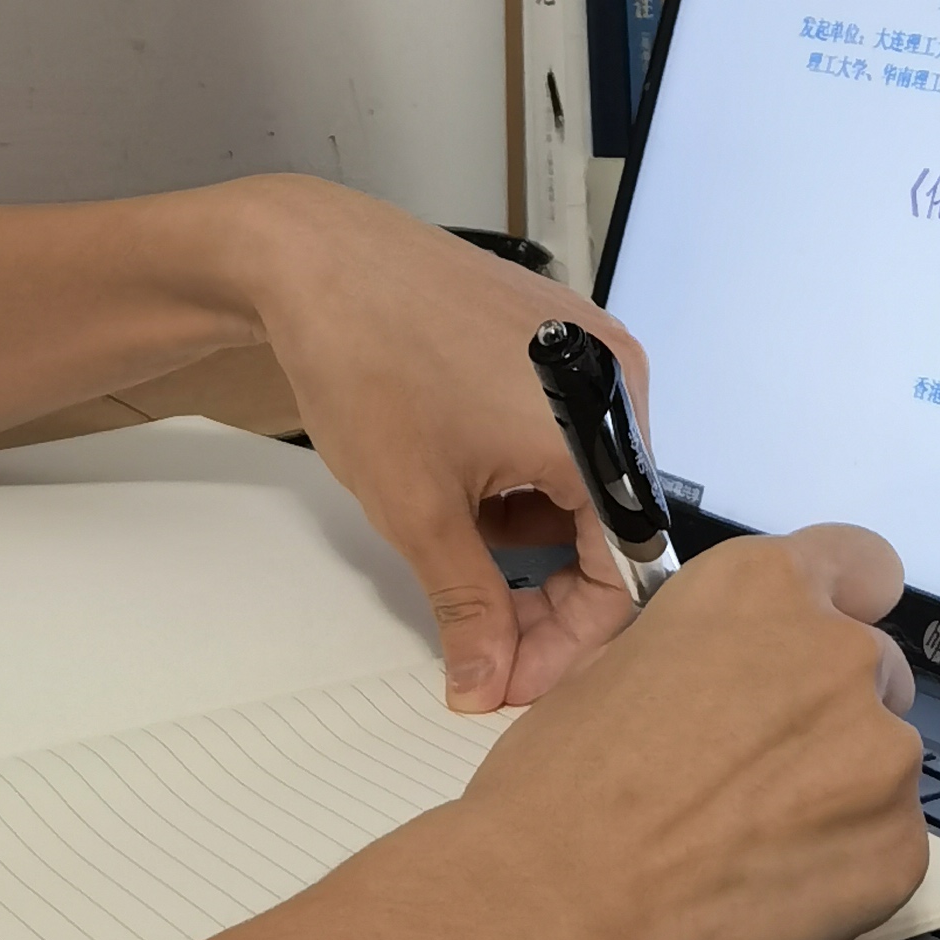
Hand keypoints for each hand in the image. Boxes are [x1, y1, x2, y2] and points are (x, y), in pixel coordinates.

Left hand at [216, 177, 651, 713]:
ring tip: (456, 531)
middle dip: (547, 592)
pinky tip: (467, 477)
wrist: (314, 256)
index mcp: (598, 426)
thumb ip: (468, 608)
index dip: (566, 642)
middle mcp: (617, 380)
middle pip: (612, 527)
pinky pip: (568, 433)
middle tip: (480, 632)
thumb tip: (487, 683)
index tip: (506, 675)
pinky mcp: (562, 333)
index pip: (624, 573)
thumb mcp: (416, 508)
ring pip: (587, 483)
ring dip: (533, 535)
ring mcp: (592, 349)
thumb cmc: (364, 358)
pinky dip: (526, 478)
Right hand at [459, 524, 927, 939]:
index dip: (843, 607)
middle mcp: (840, 653)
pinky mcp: (898, 849)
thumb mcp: (618, 663)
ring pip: (881, 767)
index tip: (822, 647)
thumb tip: (730, 679)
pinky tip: (763, 889)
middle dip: (829, 714)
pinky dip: (842, 869)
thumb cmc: (561, 786)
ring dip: (835, 795)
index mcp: (763, 587)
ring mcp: (881, 754)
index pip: (862, 564)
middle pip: (874, 674)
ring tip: (746, 845)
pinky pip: (886, 848)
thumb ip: (707, 653)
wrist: (559, 907)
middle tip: (754, 773)